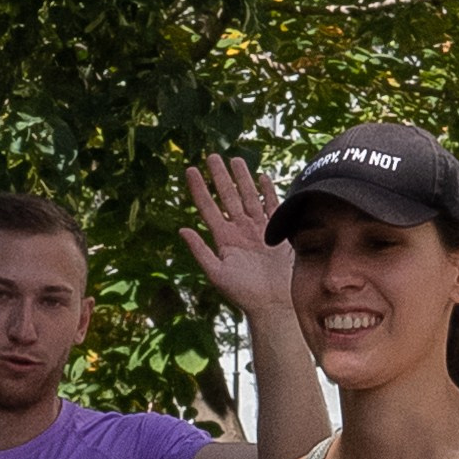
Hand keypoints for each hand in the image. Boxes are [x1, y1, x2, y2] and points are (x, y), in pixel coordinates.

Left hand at [180, 156, 294, 324]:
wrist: (274, 303)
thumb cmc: (244, 294)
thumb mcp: (217, 273)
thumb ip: (200, 251)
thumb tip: (182, 230)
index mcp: (223, 239)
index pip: (207, 207)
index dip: (198, 189)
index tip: (191, 170)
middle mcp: (239, 231)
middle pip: (227, 196)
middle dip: (219, 176)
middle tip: (212, 155)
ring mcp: (258, 230)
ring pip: (248, 196)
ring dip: (241, 178)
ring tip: (234, 159)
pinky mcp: (276, 232)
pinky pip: (271, 206)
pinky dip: (267, 191)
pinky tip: (261, 177)